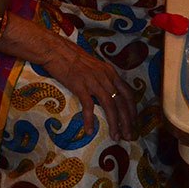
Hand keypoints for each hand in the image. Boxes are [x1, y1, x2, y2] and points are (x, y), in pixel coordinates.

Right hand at [25, 21, 135, 140]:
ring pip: (110, 105)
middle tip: (128, 136)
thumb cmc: (72, 57)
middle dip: (127, 121)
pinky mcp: (80, 86)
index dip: (132, 110)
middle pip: (122, 102)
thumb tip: (106, 92)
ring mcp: (93, 81)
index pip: (128, 94)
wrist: (55, 50)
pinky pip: (88, 106)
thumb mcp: (94, 66)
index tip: (133, 123)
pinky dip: (90, 120)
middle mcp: (106, 77)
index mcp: (110, 72)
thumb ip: (102, 77)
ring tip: (116, 136)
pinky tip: (89, 131)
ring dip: (115, 123)